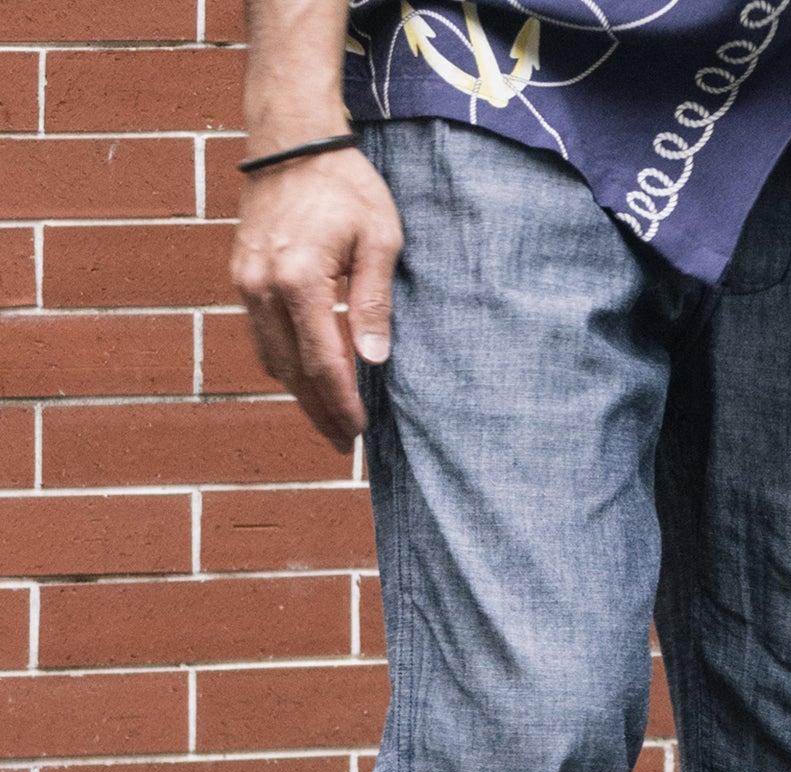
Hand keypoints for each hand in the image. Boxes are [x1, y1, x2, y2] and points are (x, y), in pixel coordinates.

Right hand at [231, 143, 402, 450]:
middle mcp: (263, 287)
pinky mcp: (241, 277)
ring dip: (300, 392)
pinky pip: (261, 336)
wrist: (292, 139)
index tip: (358, 432)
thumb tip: (373, 360)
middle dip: (319, 412)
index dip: (342, 404)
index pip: (324, 363)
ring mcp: (245, 283)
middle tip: (343, 443)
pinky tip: (307, 377)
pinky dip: (284, 363)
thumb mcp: (379, 239)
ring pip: (271, 359)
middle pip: (292, 373)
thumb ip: (375, 302)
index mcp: (300, 280)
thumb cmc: (345, 185)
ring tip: (329, 417)